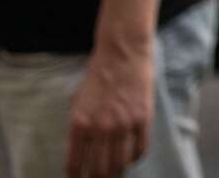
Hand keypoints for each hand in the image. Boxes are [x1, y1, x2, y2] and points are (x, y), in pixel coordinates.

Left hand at [66, 41, 153, 177]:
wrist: (122, 53)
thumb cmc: (97, 77)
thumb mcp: (78, 102)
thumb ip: (78, 129)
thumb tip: (81, 155)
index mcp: (79, 124)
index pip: (75, 165)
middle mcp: (100, 127)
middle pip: (99, 171)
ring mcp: (123, 124)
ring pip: (120, 165)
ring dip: (116, 174)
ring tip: (114, 175)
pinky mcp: (143, 119)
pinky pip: (139, 150)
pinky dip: (134, 158)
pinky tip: (130, 157)